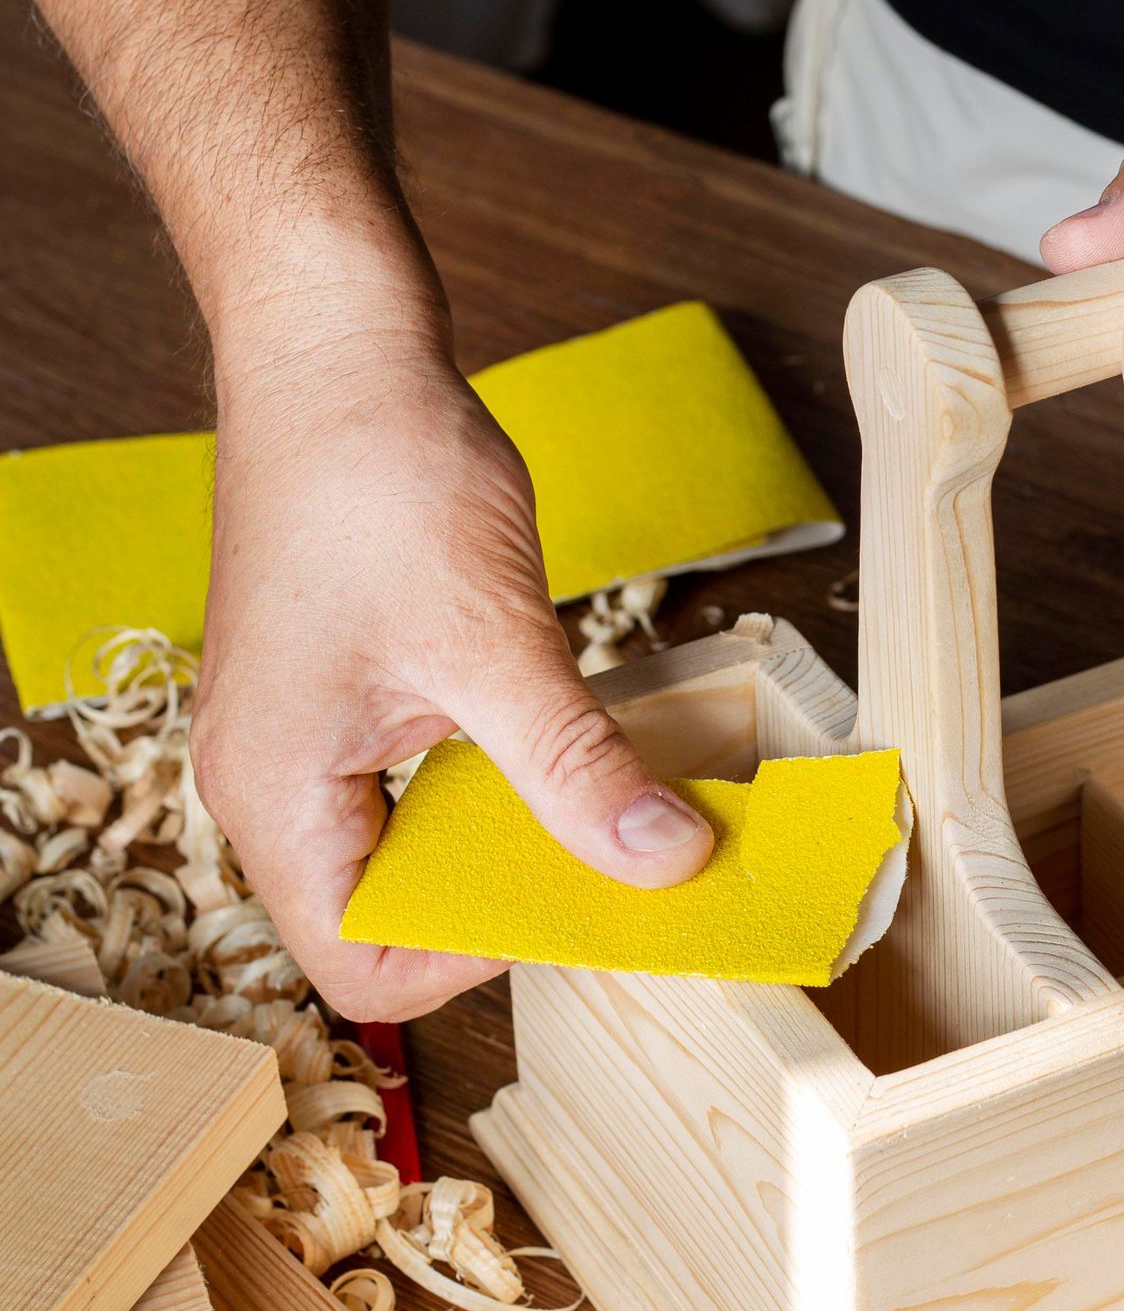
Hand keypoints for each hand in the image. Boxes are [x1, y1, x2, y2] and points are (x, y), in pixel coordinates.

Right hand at [190, 310, 712, 1021]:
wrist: (335, 349)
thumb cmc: (377, 475)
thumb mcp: (494, 640)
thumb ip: (576, 766)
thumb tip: (664, 861)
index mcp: (274, 794)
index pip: (361, 961)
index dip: (473, 960)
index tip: (574, 899)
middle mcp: (271, 781)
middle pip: (388, 911)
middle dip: (504, 896)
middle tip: (611, 858)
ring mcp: (304, 734)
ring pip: (414, 843)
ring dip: (509, 832)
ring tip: (602, 800)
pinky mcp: (346, 688)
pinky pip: (420, 778)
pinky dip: (499, 775)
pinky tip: (567, 738)